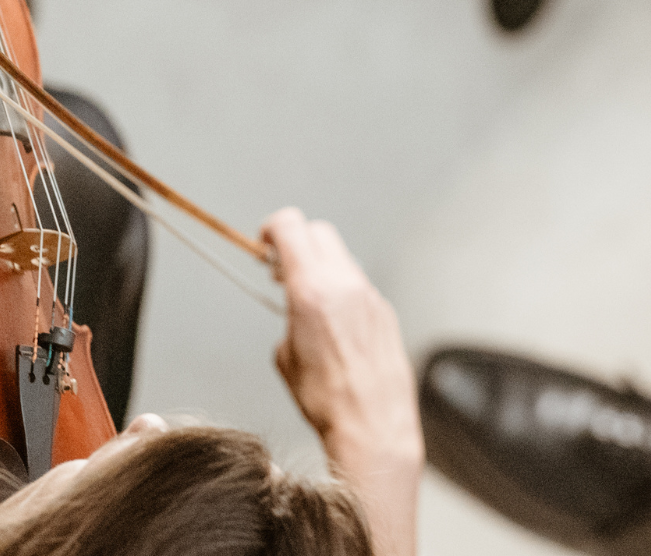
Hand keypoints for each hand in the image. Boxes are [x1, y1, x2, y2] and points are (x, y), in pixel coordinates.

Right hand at [262, 207, 421, 555]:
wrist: (372, 423)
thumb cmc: (326, 399)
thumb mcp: (285, 357)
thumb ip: (289, 319)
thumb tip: (295, 313)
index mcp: (311, 290)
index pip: (291, 227)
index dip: (272, 229)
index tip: (264, 242)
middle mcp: (344, 284)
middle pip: (319, 232)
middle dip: (297, 242)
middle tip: (282, 268)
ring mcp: (370, 296)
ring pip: (342, 258)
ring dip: (322, 267)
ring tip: (309, 298)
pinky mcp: (386, 312)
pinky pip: (359, 286)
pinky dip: (343, 290)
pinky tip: (335, 322)